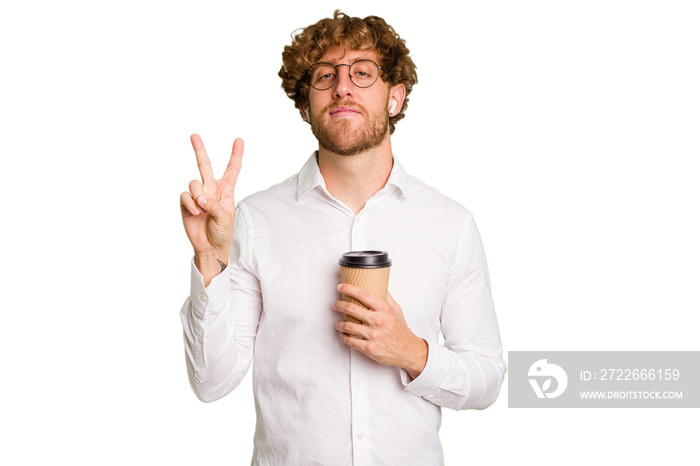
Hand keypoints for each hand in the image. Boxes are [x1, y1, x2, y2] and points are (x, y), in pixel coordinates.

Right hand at [180, 134, 242, 282]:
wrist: (209, 247)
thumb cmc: (222, 232)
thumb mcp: (226, 219)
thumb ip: (215, 205)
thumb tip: (200, 197)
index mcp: (226, 190)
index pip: (232, 169)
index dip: (235, 155)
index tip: (239, 140)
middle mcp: (211, 189)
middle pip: (204, 165)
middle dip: (199, 150)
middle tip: (194, 135)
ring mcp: (197, 195)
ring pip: (194, 183)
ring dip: (198, 197)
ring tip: (202, 211)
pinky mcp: (186, 203)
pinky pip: (185, 196)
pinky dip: (190, 204)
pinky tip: (195, 213)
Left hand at [334, 284, 427, 378]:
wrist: (407, 350)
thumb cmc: (400, 330)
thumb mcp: (396, 309)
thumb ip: (386, 297)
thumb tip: (378, 284)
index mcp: (384, 309)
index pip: (363, 294)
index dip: (349, 289)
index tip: (341, 287)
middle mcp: (378, 320)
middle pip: (351, 308)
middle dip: (339, 305)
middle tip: (336, 304)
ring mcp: (373, 335)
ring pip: (348, 326)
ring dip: (339, 324)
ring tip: (338, 323)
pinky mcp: (369, 348)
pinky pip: (350, 341)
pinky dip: (344, 337)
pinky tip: (343, 335)